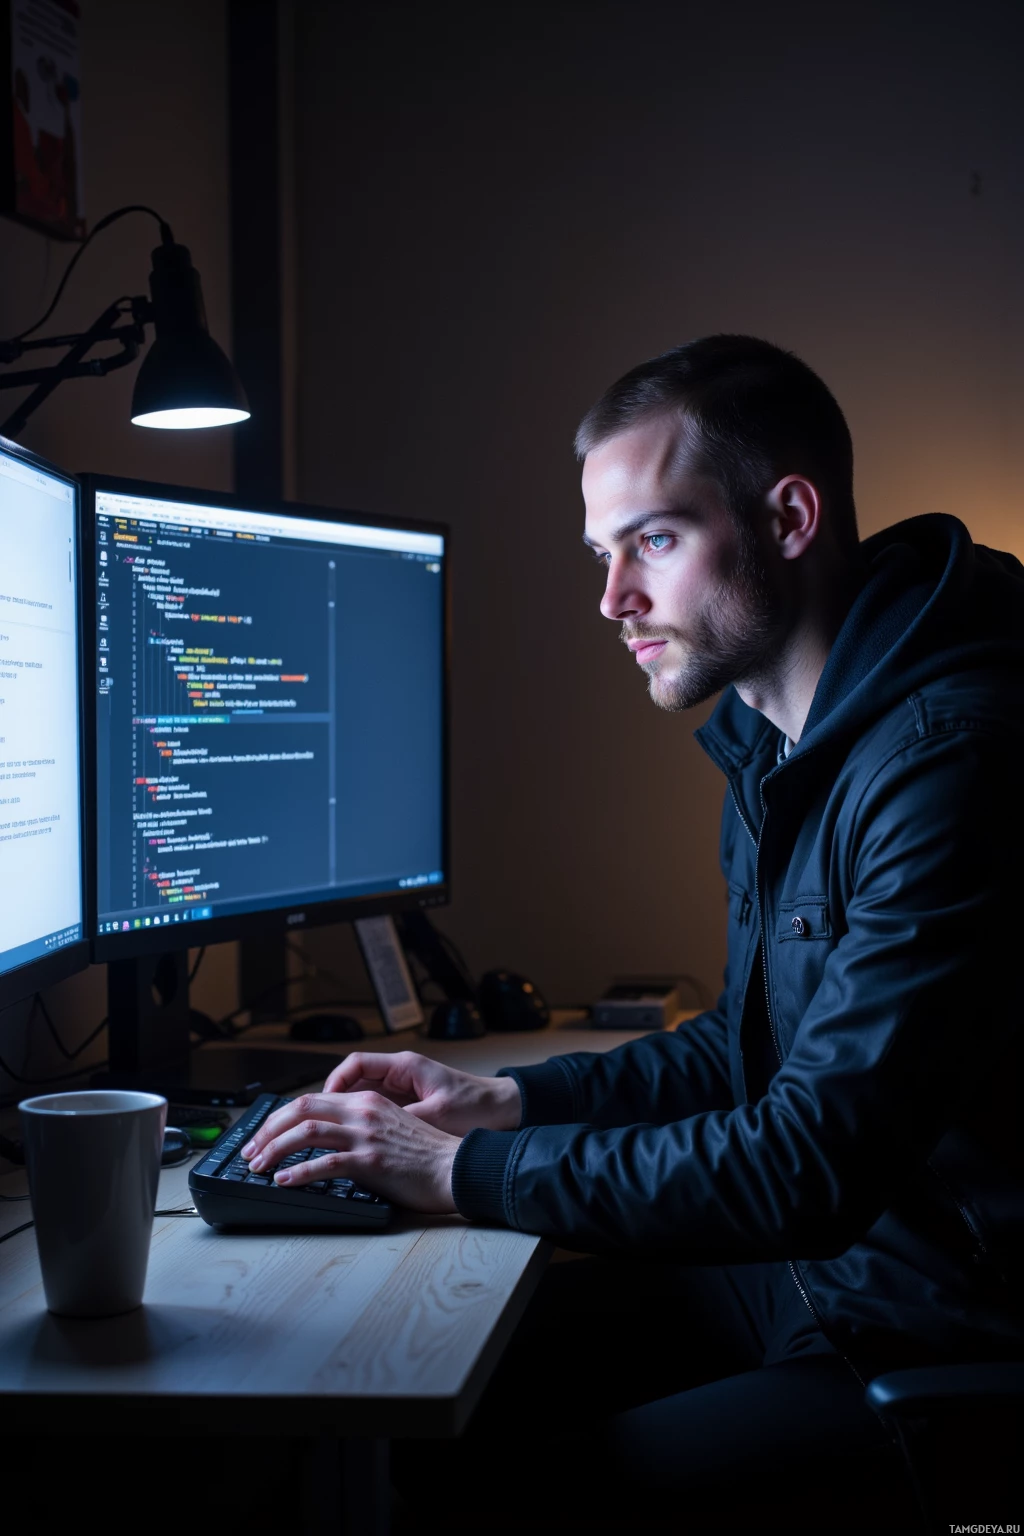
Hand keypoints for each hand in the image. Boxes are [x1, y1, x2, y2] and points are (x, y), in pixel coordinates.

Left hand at [240, 1090, 459, 1213]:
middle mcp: (363, 1112)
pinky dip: (299, 1172)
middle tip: (251, 1150)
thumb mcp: (391, 1126)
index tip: (264, 1135)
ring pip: (306, 1132)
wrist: (455, 1167)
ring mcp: (366, 1136)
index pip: (312, 1100)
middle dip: (268, 1130)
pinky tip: (284, 1180)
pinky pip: (325, 1164)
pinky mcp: (370, 1161)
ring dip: (274, 1149)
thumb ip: (360, 1125)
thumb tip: (327, 1140)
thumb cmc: (426, 1154)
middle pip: (301, 1109)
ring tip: (258, 1166)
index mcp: (366, 1101)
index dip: (281, 1117)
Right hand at [323, 1050, 521, 1134]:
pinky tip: (351, 1141)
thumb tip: (370, 1130)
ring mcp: (402, 1091)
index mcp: (405, 1067)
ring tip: (322, 1134)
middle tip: (310, 1121)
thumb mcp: (437, 1114)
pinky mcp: (407, 1108)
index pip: (356, 1065)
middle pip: (351, 1081)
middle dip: (329, 1100)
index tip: (323, 1103)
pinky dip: (359, 1123)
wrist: (502, 1110)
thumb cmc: (476, 1106)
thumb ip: (403, 1118)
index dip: (334, 1082)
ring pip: (359, 1098)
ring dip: (342, 1114)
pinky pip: (374, 1112)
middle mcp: (400, 1075)